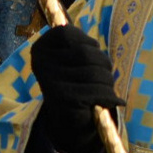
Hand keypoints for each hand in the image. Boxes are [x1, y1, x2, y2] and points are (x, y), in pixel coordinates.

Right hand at [28, 23, 122, 151]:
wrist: (67, 119)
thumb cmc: (75, 81)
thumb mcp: (72, 58)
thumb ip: (79, 44)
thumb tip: (98, 35)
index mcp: (40, 48)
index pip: (66, 33)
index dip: (87, 41)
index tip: (93, 52)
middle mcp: (40, 64)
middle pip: (84, 53)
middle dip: (103, 63)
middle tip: (107, 74)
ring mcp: (50, 83)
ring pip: (93, 73)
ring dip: (108, 82)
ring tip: (108, 88)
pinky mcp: (63, 100)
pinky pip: (95, 92)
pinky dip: (109, 96)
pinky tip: (112, 100)